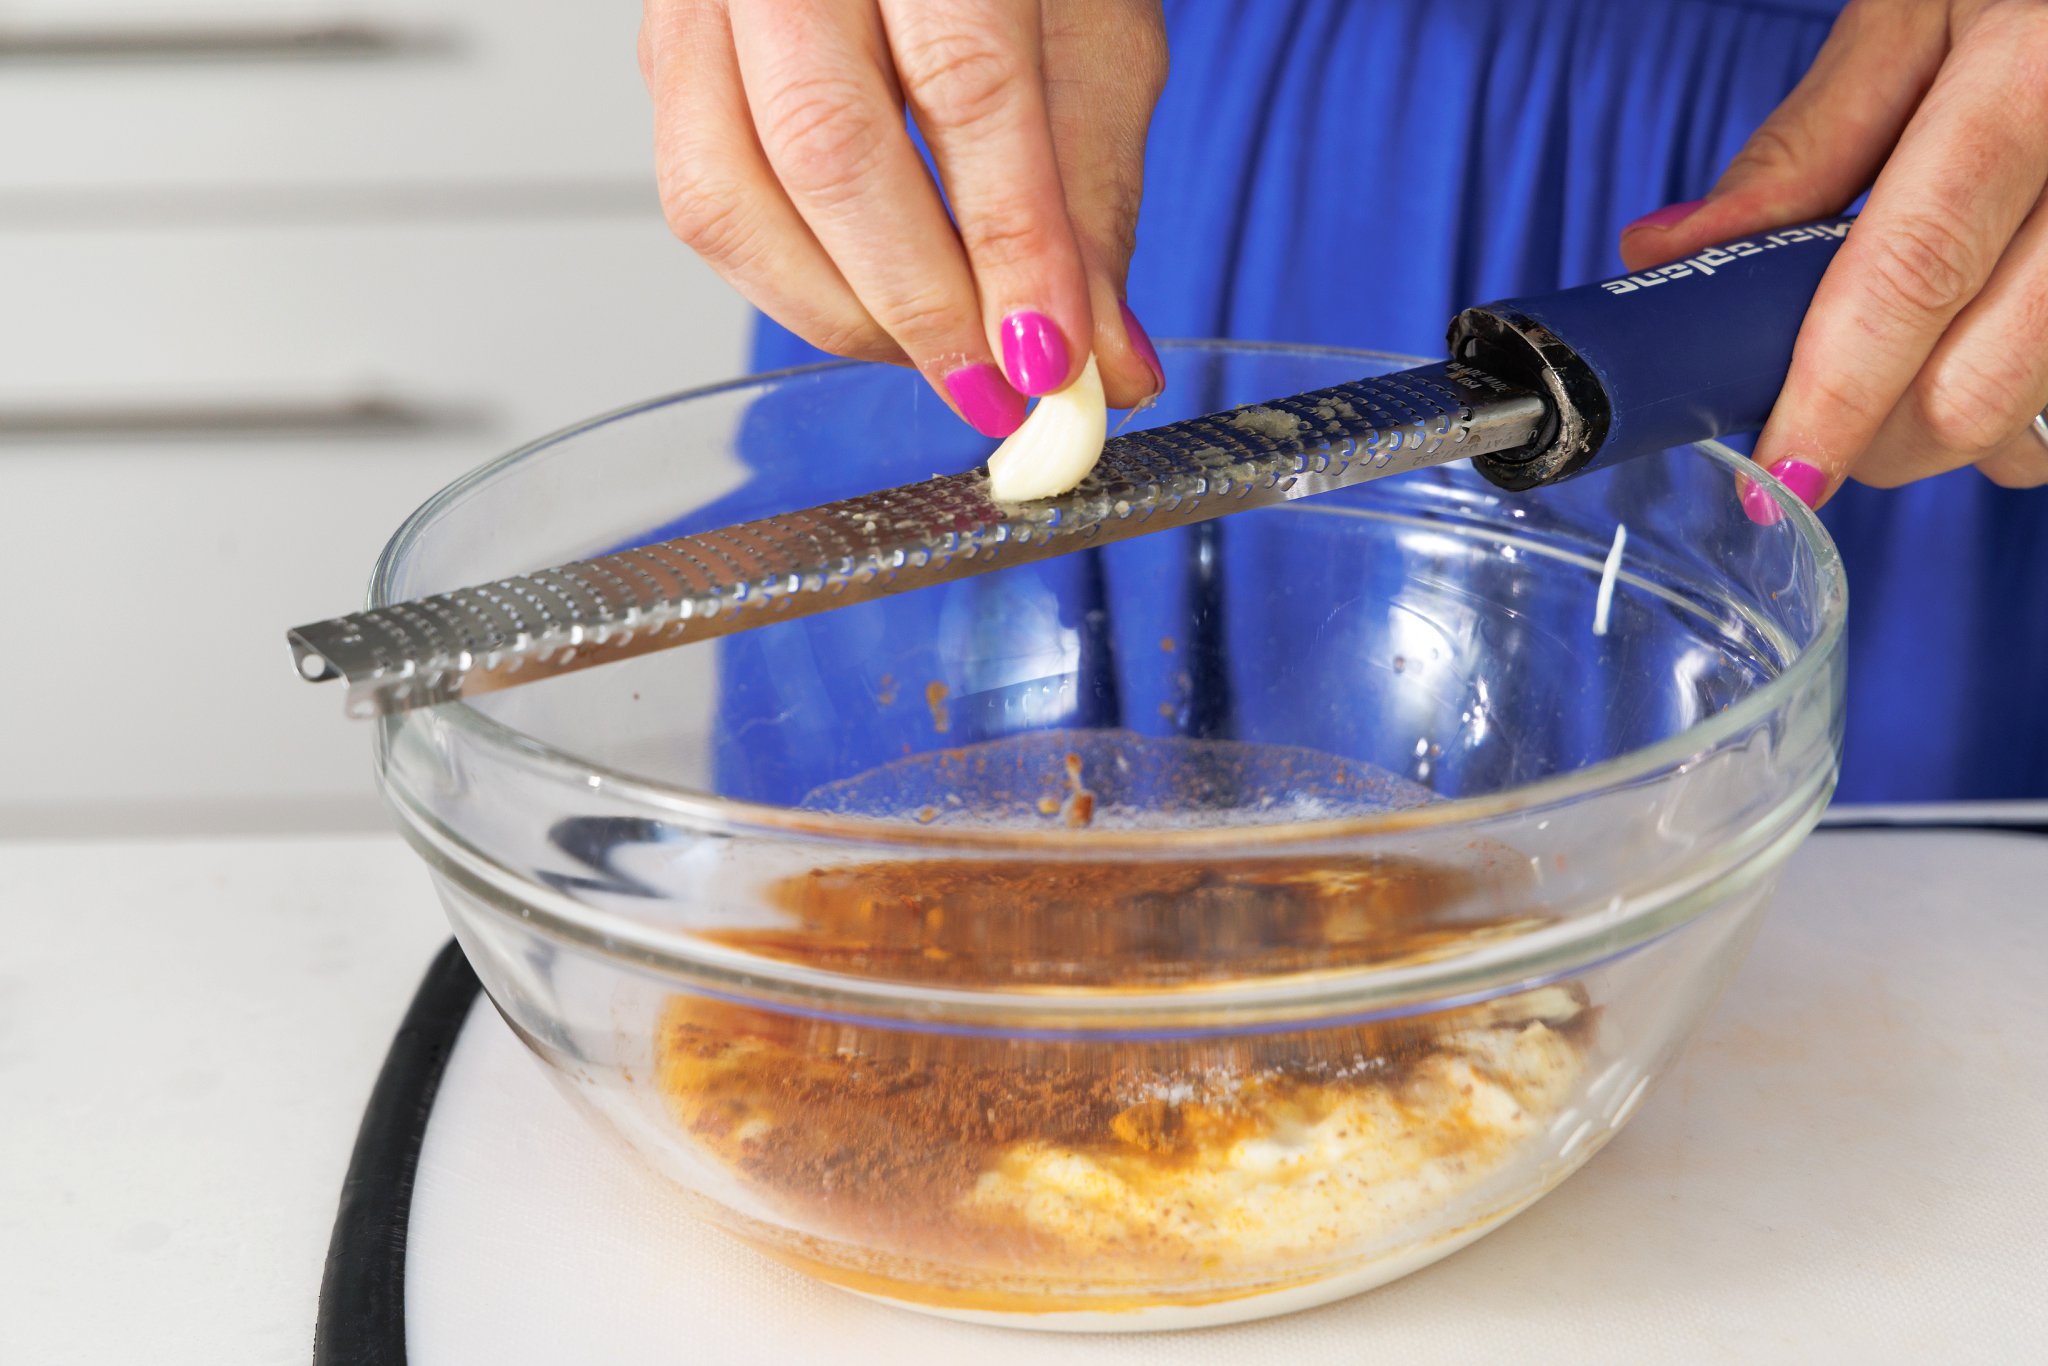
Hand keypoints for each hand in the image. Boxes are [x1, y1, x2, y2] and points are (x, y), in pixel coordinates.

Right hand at [639, 0, 1168, 436]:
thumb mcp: (1093, 32)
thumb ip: (1091, 193)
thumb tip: (1104, 362)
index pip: (963, 84)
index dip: (1010, 243)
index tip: (1051, 360)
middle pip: (825, 149)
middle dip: (922, 305)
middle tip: (998, 389)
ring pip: (726, 196)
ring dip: (843, 314)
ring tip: (941, 354)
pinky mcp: (667, 57)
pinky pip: (704, 204)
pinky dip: (794, 283)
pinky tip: (877, 300)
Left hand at [1618, 0, 2047, 510]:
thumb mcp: (1911, 14)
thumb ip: (1801, 148)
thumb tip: (1669, 254)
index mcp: (2030, 77)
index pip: (1912, 276)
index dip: (1835, 398)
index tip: (1781, 473)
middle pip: (1982, 379)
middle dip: (1876, 439)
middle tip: (1813, 428)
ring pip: (2036, 404)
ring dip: (1946, 428)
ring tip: (1897, 371)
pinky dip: (2015, 404)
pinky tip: (1978, 356)